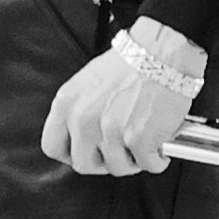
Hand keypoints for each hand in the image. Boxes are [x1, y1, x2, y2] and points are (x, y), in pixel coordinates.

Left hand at [40, 17, 205, 175]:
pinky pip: (148, 164)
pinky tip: (160, 144)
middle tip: (120, 149)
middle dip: (104, 160)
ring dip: (134, 159)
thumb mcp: (90, 80)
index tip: (87, 151)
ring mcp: (111, 131)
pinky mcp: (140, 139)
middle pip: (84, 164)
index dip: (72, 153)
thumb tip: (82, 136)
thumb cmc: (133, 60)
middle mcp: (84, 120)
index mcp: (67, 103)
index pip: (53, 146)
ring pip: (118, 167)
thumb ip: (79, 109)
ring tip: (144, 142)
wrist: (165, 51)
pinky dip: (158, 158)